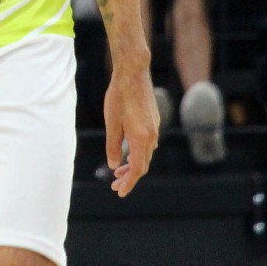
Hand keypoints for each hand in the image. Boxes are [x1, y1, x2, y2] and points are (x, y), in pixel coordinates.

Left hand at [102, 66, 159, 196]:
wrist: (133, 73)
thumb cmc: (119, 97)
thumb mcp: (112, 123)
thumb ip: (113, 146)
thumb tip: (114, 165)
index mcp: (141, 138)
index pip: (137, 169)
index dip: (129, 183)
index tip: (119, 192)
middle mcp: (152, 136)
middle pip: (143, 164)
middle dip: (130, 177)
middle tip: (115, 184)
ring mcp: (155, 127)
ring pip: (146, 154)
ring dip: (134, 164)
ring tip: (119, 170)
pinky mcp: (154, 120)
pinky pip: (148, 143)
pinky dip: (138, 152)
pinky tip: (127, 150)